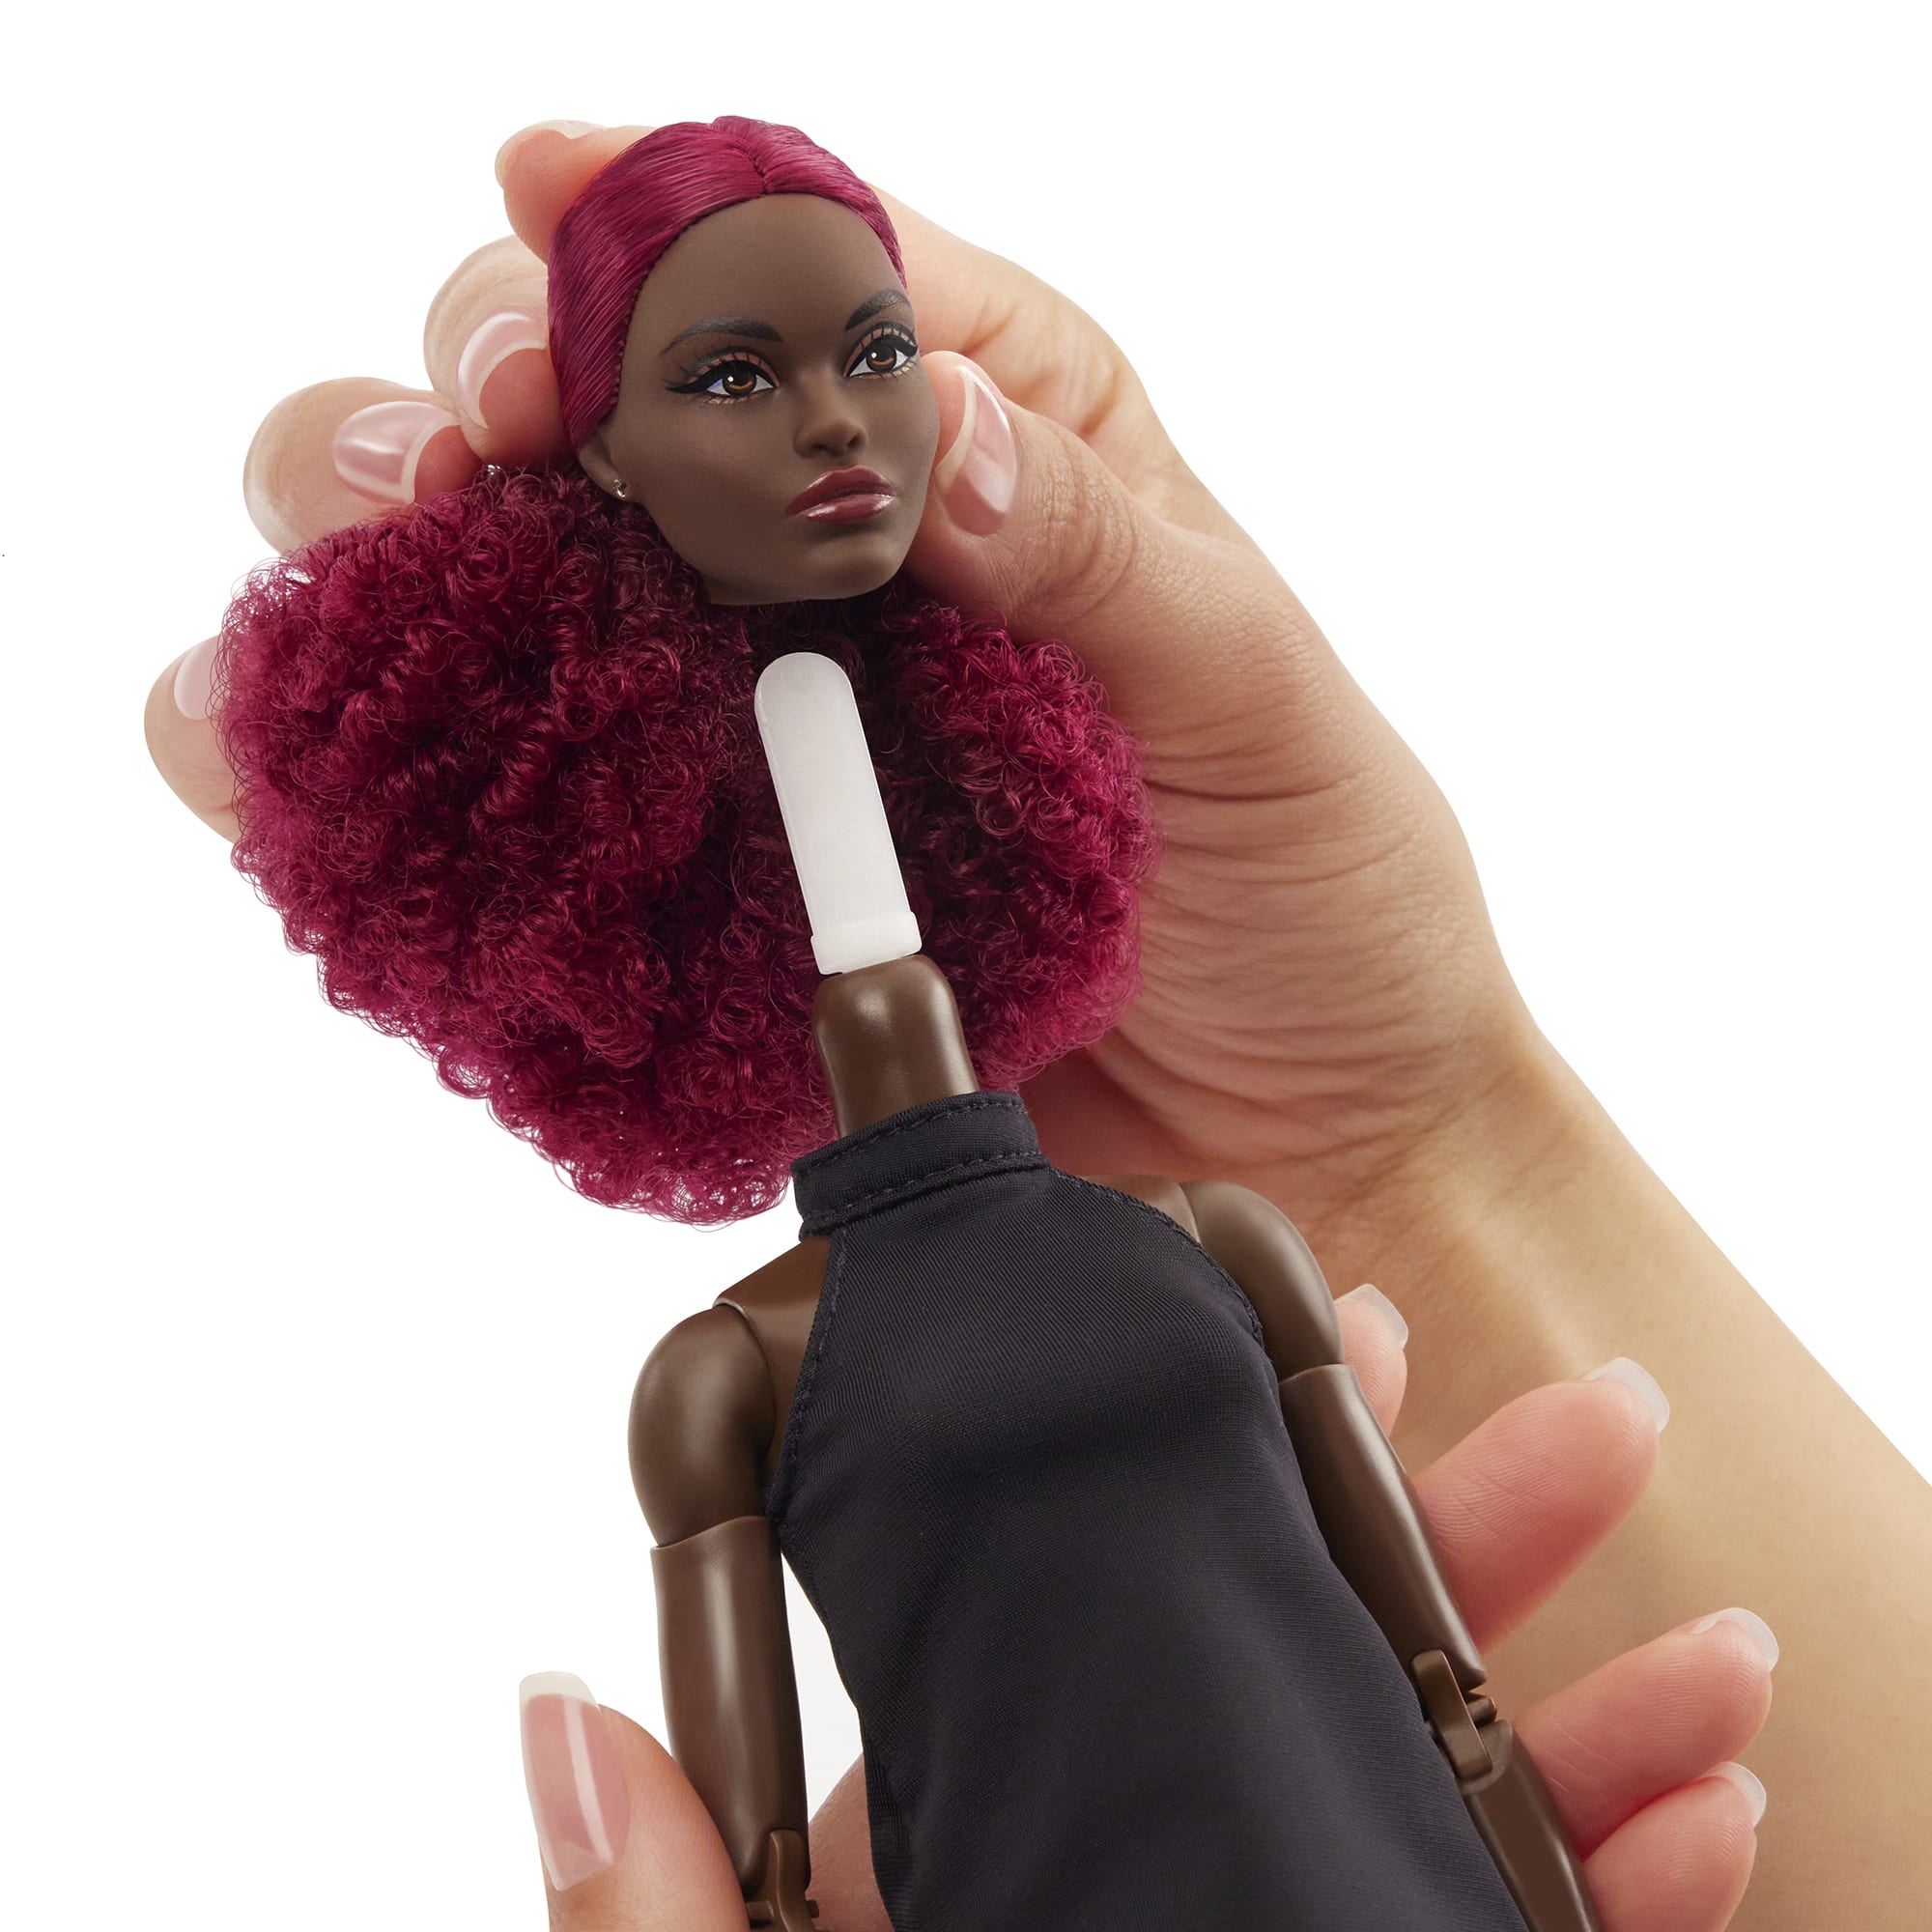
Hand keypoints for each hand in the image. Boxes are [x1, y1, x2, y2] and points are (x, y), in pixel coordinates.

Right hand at [144, 118, 1540, 1233]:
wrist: (1303, 1120)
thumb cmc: (1314, 881)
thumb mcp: (1246, 690)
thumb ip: (1087, 554)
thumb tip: (924, 432)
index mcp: (990, 428)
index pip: (786, 260)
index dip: (644, 228)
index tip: (538, 214)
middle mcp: (831, 542)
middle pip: (594, 388)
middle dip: (487, 377)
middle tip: (463, 449)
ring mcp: (745, 706)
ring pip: (501, 566)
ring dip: (384, 545)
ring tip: (353, 571)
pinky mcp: (697, 864)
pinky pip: (506, 788)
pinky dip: (376, 765)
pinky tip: (293, 758)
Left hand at [519, 1300, 1766, 1930]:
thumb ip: (668, 1931)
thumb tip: (559, 1703)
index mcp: (978, 1876)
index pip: (1107, 1641)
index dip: (1231, 1488)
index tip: (1329, 1354)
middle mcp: (1129, 1897)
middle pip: (1310, 1691)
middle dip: (1460, 1549)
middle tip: (1581, 1423)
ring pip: (1445, 1825)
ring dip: (1590, 1726)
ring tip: (1704, 1633)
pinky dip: (1616, 1902)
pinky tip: (1707, 1827)